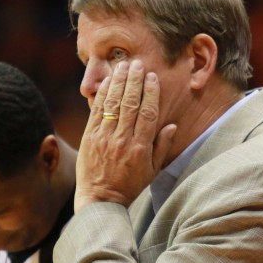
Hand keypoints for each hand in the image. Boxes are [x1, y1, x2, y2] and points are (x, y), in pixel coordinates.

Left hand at [74, 59, 175, 210]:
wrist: (101, 200)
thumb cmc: (130, 185)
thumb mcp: (152, 170)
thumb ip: (162, 146)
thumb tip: (172, 125)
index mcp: (141, 147)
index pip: (148, 113)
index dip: (151, 92)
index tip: (152, 77)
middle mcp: (123, 139)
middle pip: (130, 103)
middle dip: (134, 81)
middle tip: (137, 63)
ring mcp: (105, 137)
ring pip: (113, 103)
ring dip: (118, 82)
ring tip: (123, 65)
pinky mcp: (90, 137)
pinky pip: (97, 111)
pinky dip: (102, 94)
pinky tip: (107, 81)